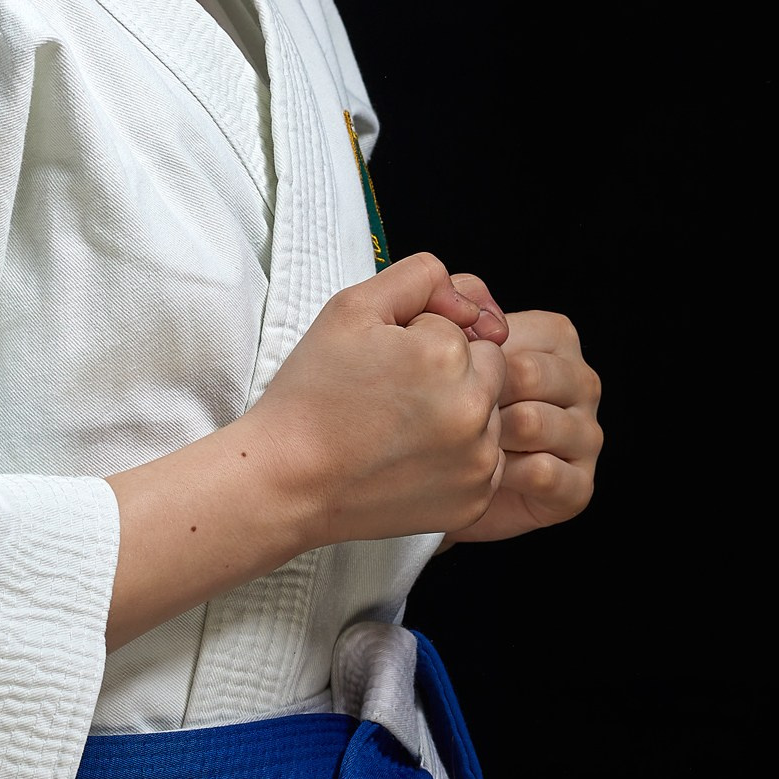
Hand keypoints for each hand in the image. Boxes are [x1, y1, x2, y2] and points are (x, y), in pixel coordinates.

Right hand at [248, 252, 509, 548]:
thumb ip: (419, 277)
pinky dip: (455, 459)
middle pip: (489, 368)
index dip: (421, 338)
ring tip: (396, 430)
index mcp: (447, 355)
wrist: (287, 481)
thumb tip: (471, 302)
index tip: (382, 365)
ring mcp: (478, 463)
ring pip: (490, 417)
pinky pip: (484, 463)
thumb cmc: (312, 394)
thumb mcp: (351, 307)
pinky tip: (408, 460)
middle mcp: (474, 411)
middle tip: (392, 394)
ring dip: (457, 416)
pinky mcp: (474, 501)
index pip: (463, 325)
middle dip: (452, 373)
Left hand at [440, 292, 601, 542]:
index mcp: (556, 339)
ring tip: (463, 444)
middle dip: (477, 396)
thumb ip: (449, 304)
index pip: (517, 336)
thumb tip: (458, 301)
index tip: (439, 377)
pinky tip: (483, 476)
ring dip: (486, 436)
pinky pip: (543, 473)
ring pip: (533, 423)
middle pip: (527, 375)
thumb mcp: (441, 346)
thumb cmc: (440, 405)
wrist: (439, 481)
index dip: (469, 358)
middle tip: (448, 413)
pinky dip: (502, 475)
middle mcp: (581, 382)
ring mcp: (587, 434)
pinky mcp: (580, 486)